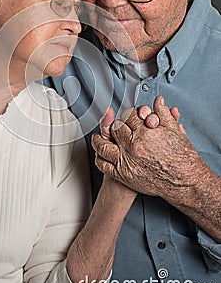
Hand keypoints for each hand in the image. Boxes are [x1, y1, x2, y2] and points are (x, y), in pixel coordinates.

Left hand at [93, 96, 207, 203]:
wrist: (185, 181)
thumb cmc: (182, 158)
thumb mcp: (174, 130)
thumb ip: (163, 113)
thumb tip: (158, 101)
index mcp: (144, 133)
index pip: (128, 116)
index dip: (129, 114)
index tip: (129, 116)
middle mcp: (133, 146)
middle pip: (115, 129)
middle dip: (116, 125)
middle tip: (117, 125)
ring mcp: (126, 161)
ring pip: (103, 146)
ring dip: (99, 140)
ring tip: (98, 137)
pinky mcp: (123, 175)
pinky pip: (104, 165)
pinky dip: (99, 158)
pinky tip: (100, 154)